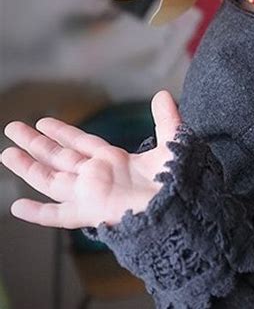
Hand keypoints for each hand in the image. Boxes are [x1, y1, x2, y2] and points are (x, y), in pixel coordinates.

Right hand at [1, 90, 180, 228]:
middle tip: (13, 129)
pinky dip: (38, 212)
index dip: (62, 132)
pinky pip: (58, 214)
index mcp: (114, 161)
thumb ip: (166, 119)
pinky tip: (18, 206)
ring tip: (6, 153)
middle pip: (59, 156)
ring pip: (51, 179)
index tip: (44, 122)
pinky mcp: (90, 212)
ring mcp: (91, 194)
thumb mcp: (173, 142)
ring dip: (28, 167)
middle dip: (36, 143)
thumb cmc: (179, 180)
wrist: (181, 206)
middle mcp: (97, 176)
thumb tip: (163, 94)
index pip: (81, 142)